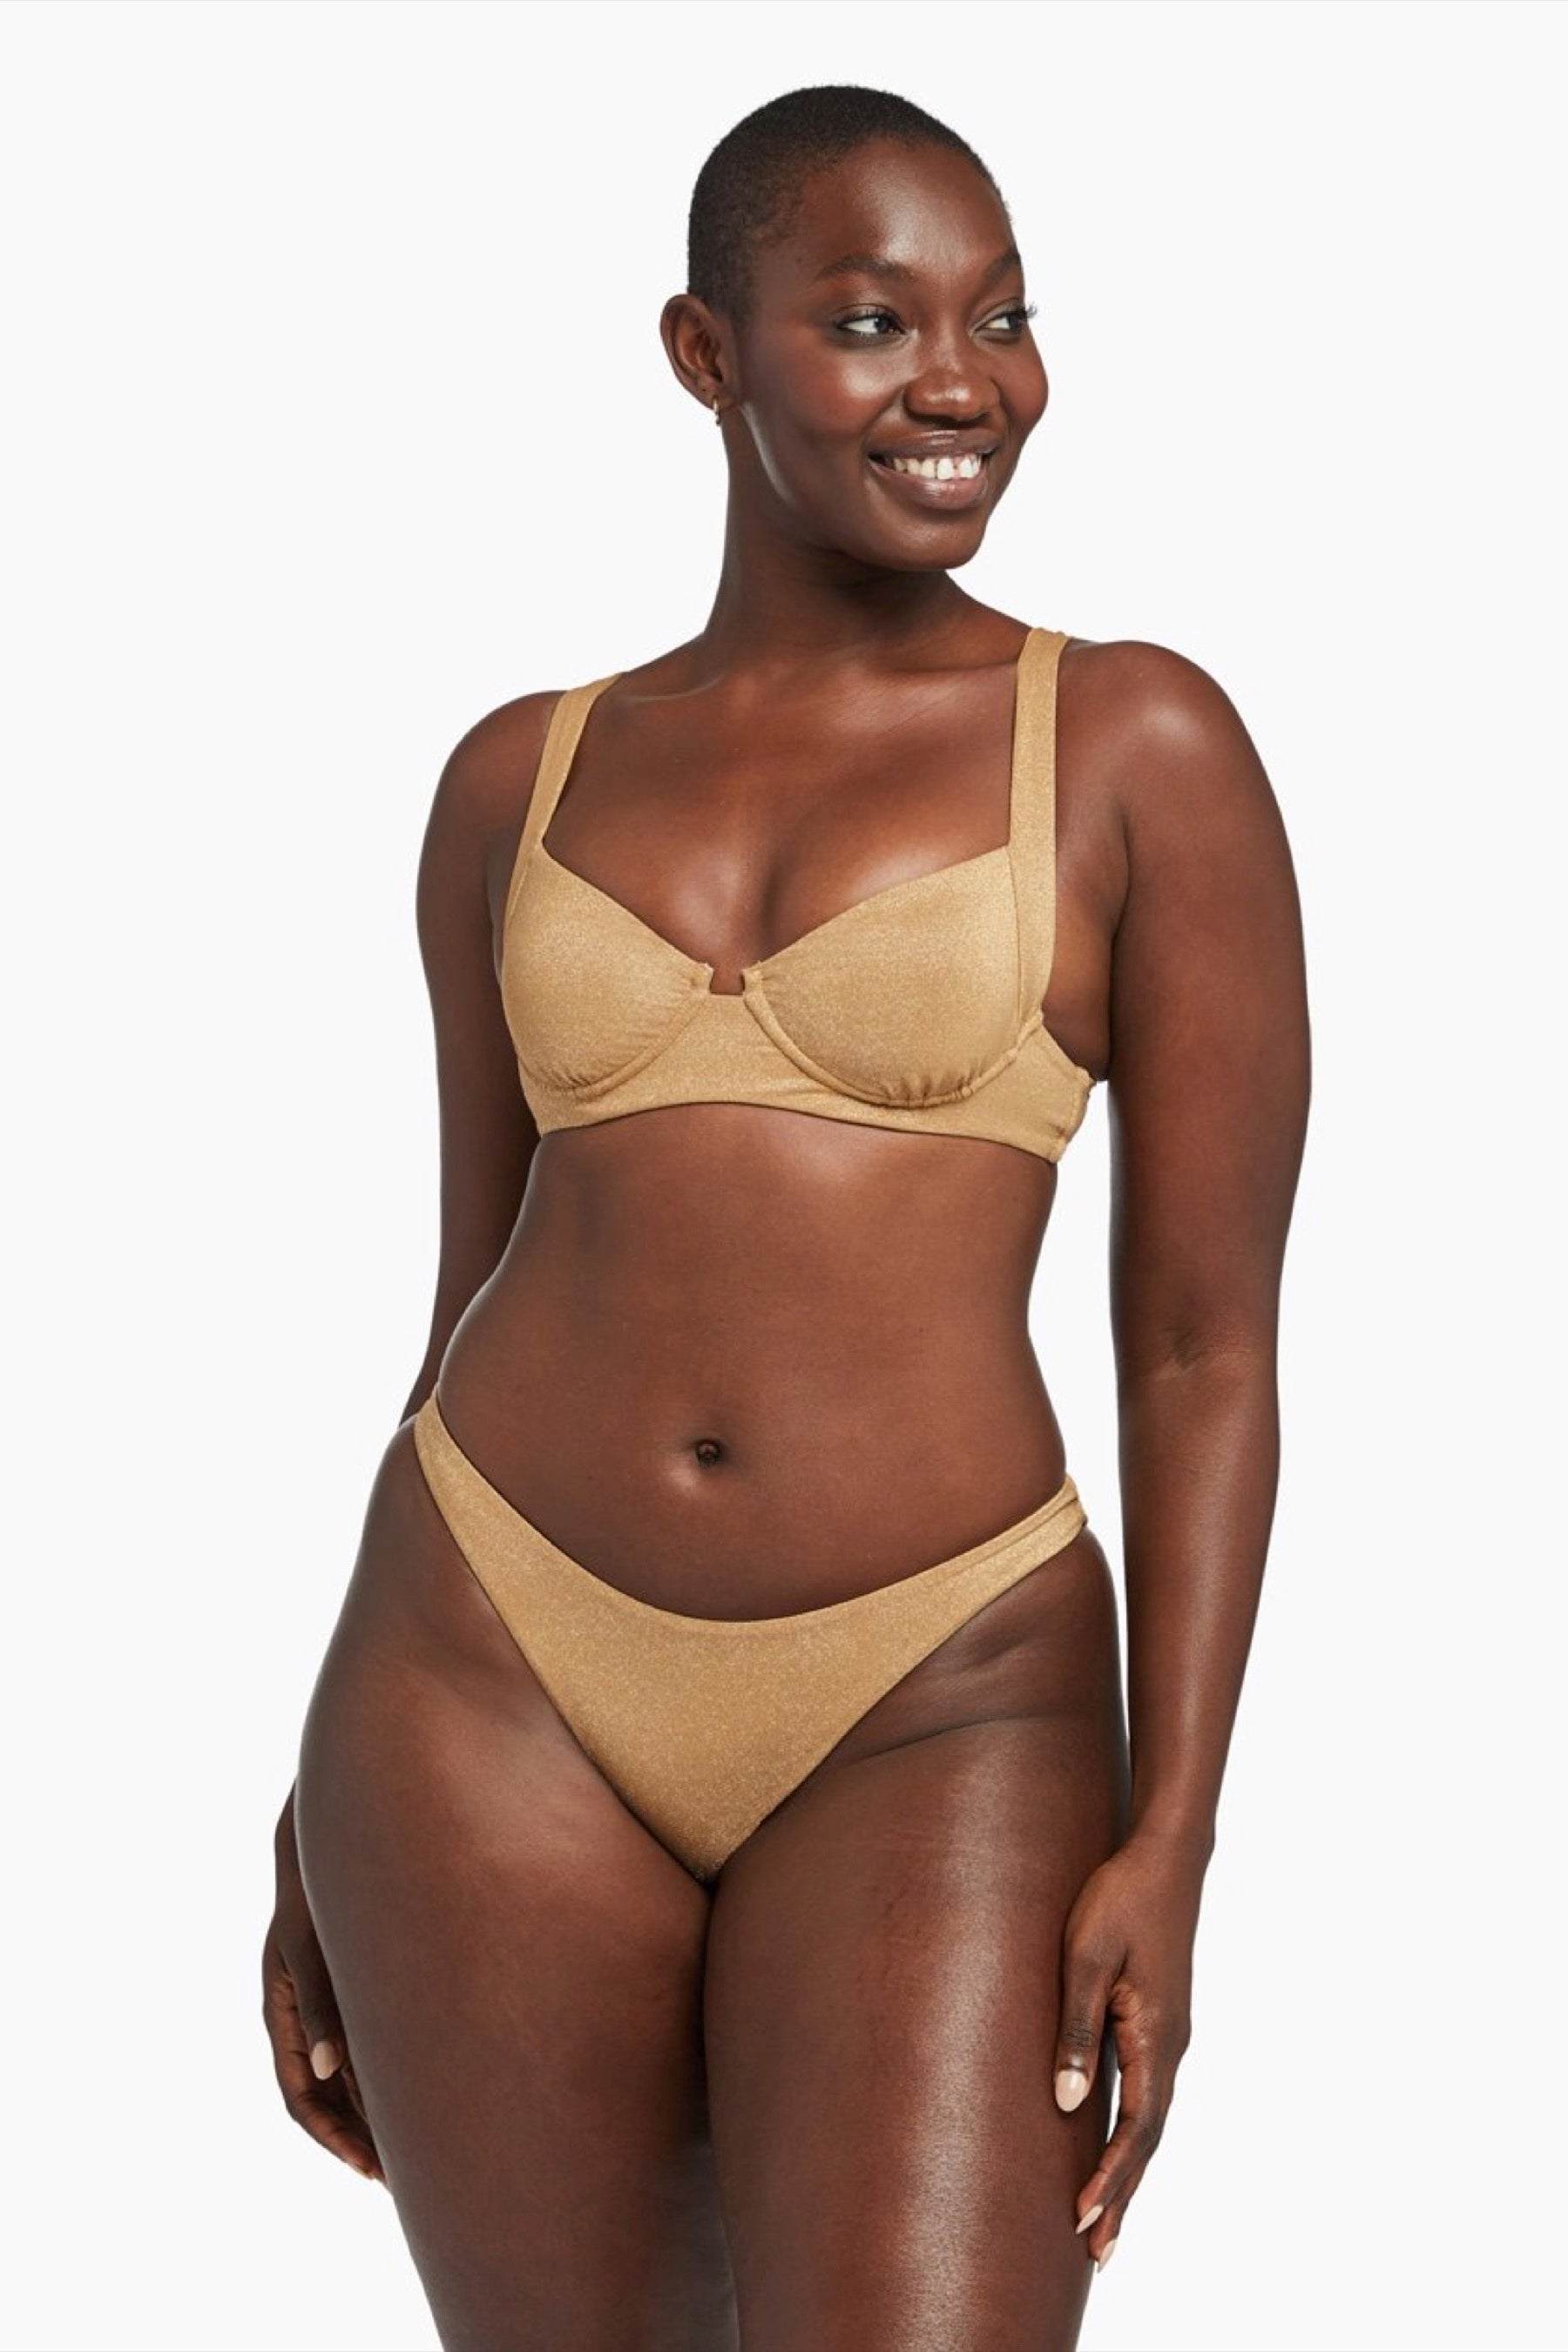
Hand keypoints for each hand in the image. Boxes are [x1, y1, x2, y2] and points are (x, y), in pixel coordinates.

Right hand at [261, 1785, 382, 2183]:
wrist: (338, 1826)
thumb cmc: (322, 1881)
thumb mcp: (315, 1942)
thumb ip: (321, 2002)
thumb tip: (326, 2070)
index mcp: (283, 2008)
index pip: (301, 2097)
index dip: (334, 2138)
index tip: (371, 2171)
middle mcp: (302, 2010)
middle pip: (326, 2096)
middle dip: (360, 2137)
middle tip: (402, 2177)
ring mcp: (327, 1995)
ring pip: (347, 2074)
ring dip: (376, 2109)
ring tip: (421, 2144)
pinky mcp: (354, 1979)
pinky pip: (366, 2041)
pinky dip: (388, 2071)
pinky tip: (428, 2082)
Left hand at [1053, 1825, 1205, 2269]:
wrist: (1165, 1857)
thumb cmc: (1119, 1899)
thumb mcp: (1087, 1959)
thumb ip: (1077, 2029)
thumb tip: (1065, 2103)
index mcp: (1156, 2037)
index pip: (1135, 2128)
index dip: (1110, 2177)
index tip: (1083, 2219)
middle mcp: (1170, 2046)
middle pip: (1148, 2139)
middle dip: (1122, 2195)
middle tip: (1099, 2253)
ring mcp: (1169, 2036)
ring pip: (1150, 2120)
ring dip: (1127, 2171)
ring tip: (1104, 2221)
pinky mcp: (1159, 2022)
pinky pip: (1147, 2095)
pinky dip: (1131, 2135)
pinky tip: (1114, 2148)